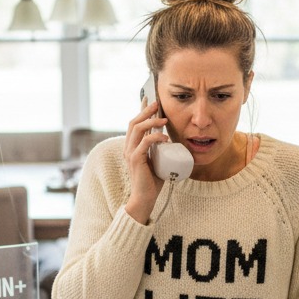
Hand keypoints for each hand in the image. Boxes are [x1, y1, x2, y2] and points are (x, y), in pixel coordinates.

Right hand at [123, 101, 170, 223]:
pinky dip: (156, 137)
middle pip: (133, 122)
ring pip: (137, 129)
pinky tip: (165, 138)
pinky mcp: (135, 159)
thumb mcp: (157, 160)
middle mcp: (128, 148)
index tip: (148, 99)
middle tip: (157, 104)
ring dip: (151, 121)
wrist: (144, 198)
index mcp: (131, 146)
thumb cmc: (151, 181)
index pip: (134, 124)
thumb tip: (170, 140)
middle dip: (146, 111)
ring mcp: (130, 153)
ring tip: (163, 119)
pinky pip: (145, 142)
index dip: (140, 110)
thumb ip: (159, 150)